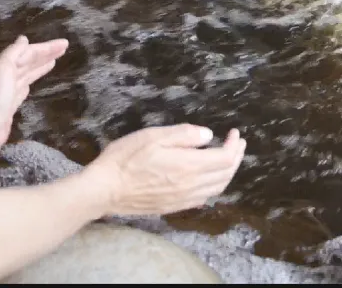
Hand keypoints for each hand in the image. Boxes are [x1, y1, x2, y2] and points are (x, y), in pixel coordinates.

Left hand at [0, 35, 68, 150]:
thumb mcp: (4, 65)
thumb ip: (14, 52)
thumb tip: (24, 39)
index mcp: (4, 64)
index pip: (30, 52)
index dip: (47, 47)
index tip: (64, 43)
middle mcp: (6, 75)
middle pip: (30, 61)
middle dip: (47, 54)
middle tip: (64, 48)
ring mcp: (10, 89)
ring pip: (30, 73)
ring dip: (42, 65)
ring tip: (55, 60)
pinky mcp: (12, 102)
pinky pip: (26, 86)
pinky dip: (34, 79)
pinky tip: (38, 77)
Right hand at [83, 124, 245, 216]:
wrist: (104, 190)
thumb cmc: (125, 159)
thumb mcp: (154, 136)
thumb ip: (184, 135)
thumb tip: (208, 136)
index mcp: (189, 166)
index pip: (225, 159)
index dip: (234, 145)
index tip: (235, 134)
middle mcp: (191, 186)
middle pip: (225, 175)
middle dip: (236, 158)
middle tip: (237, 144)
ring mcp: (182, 199)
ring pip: (216, 189)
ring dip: (227, 173)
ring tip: (228, 160)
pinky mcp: (173, 207)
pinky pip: (203, 198)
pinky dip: (213, 187)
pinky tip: (208, 179)